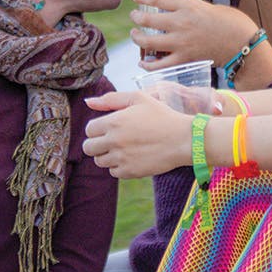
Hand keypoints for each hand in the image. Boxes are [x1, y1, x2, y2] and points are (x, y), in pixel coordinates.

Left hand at [84, 90, 198, 176]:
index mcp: (114, 121)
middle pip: (88, 147)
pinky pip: (113, 172)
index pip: (89, 129)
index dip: (98, 128)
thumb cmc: (162, 116)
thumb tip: (87, 102)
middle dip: (97, 143)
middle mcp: (114, 141)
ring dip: (107, 155)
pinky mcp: (129, 172)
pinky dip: (119, 166)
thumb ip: (110, 99)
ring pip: (99, 161)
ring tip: (124, 148)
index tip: (109, 128)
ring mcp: (121, 158)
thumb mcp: (139, 99)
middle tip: (113, 140)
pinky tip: (131, 157)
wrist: (183, 139)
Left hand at [131, 0, 263, 68]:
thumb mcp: (209, 6)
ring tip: (136, 36)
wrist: (243, 43)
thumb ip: (191, 8)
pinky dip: (147, 64)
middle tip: (135, 17)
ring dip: (137, 39)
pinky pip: (158, 65)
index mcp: (188, 5)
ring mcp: (181, 42)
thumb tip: (178, 12)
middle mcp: (181, 23)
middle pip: (147, 19)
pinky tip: (144, 62)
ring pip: (147, 42)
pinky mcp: (184, 59)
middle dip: (137, 17)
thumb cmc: (231, 22)